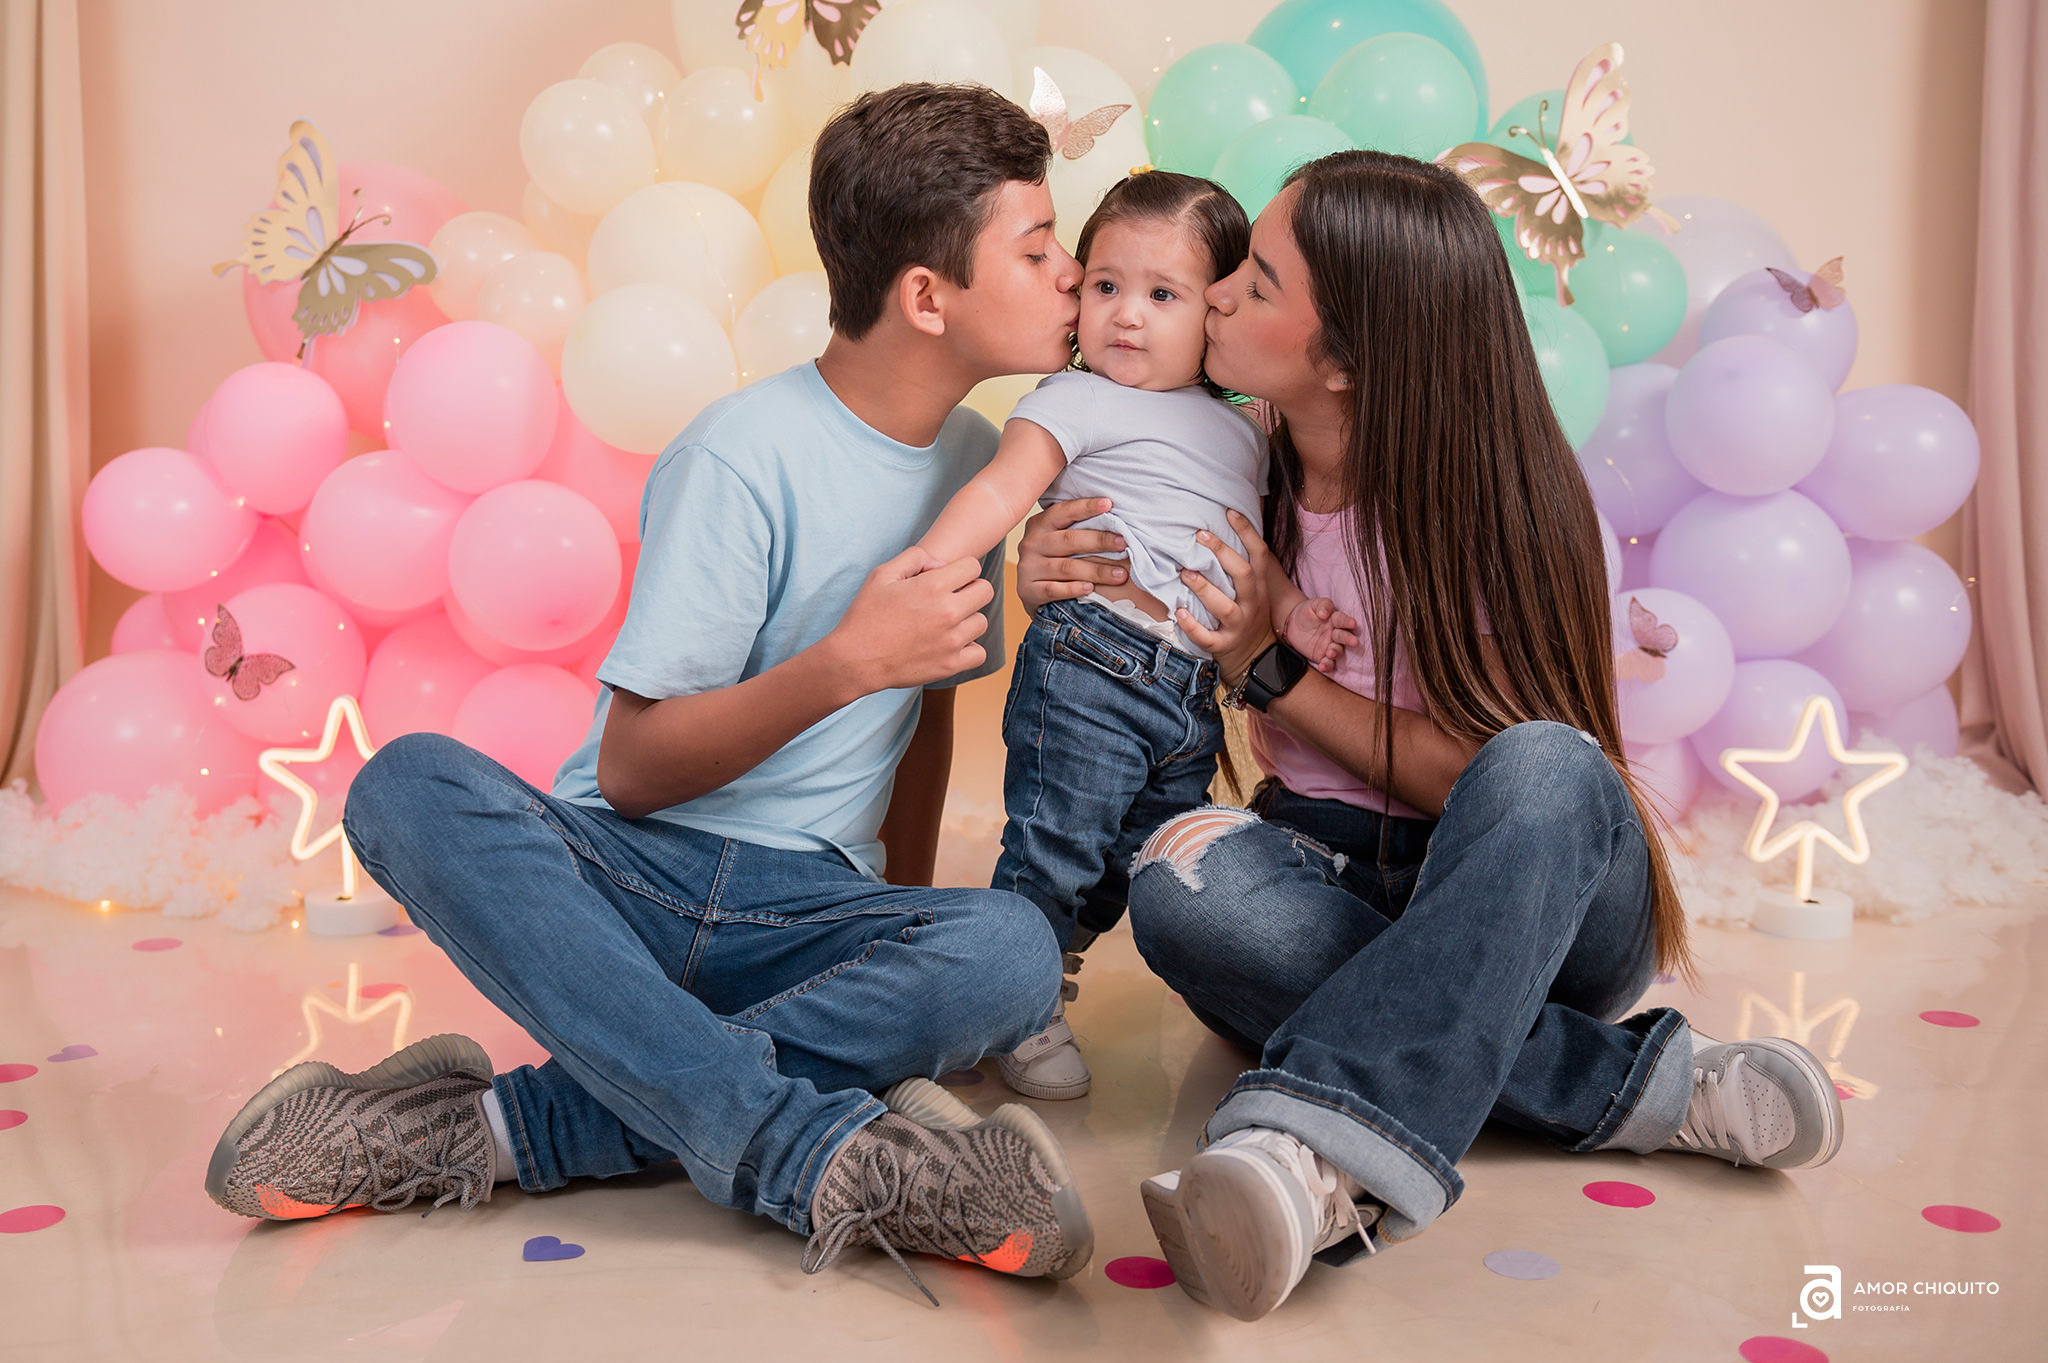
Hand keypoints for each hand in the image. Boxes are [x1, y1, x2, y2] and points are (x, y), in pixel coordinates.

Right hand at [826, 547, 993, 692]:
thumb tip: (941, 564)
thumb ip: (915, 558)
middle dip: (970, 591)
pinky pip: (979, 652)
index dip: (961, 570)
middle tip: (950, 600)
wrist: (855, 659)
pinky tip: (950, 645)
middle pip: (985, 591)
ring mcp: (952, 640)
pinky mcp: (951, 664)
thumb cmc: (866, 615)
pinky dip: (969, 649)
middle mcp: (948, 612)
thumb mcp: (882, 574)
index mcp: (933, 586)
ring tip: (945, 624)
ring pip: (982, 622)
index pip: (973, 566)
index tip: (949, 580)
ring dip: (968, 620)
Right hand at [1016, 497, 1126, 609]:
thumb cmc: (1056, 559)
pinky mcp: (1028, 590)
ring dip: (1096, 570)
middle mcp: (1031, 543)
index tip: (1108, 504)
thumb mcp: (1060, 539)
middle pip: (1069, 540)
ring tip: (1119, 574)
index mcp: (1040, 524)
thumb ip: (1079, 529)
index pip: (1064, 512)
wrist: (1032, 593)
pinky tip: (1091, 589)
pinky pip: (1053, 590)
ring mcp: (1028, 567)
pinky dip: (1074, 589)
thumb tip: (1118, 521)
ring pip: (1066, 567)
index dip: (1086, 507)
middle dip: (1099, 541)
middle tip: (1123, 543)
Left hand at [1175, 509, 1277, 685]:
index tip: (1229, 511)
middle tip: (1199, 535)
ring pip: (1224, 606)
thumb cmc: (1248, 614)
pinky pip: (1208, 637)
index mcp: (1258, 585)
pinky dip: (1193, 626)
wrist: (1256, 657)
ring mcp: (1239, 624)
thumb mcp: (1254, 590)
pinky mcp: (1225, 644)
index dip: (1247, 531)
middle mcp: (1252, 602)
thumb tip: (1219, 531)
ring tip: (1185, 573)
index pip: (1259, 553)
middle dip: (1222, 553)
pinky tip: (1179, 611)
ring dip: (1204, 589)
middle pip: (1242, 574)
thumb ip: (1241, 566)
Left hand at [1281, 597, 1358, 673]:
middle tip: (1354, 642)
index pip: (1342, 620)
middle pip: (1343, 637)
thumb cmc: (1307, 612)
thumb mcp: (1313, 604)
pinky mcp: (1322, 656)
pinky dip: (1327, 666)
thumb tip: (1324, 613)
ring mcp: (1330, 646)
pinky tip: (1322, 666)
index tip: (1353, 623)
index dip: (1347, 622)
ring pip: (1337, 651)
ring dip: (1336, 653)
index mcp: (1335, 620)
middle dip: (1348, 639)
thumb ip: (1322, 606)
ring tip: (1330, 653)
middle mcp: (1335, 634)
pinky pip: (1328, 663)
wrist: (1293, 625)